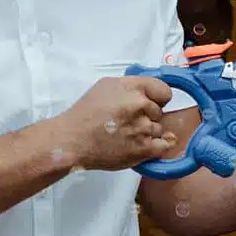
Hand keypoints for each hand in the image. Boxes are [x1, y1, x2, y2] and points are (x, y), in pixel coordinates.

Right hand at [54, 76, 175, 171]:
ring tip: (126, 135)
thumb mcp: (106, 86)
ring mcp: (143, 127)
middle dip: (148, 116)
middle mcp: (140, 105)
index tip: (150, 104)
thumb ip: (130, 86)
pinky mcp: (143, 148)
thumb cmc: (85, 114)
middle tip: (128, 122)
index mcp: (132, 87)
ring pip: (158, 130)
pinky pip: (164, 146)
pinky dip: (157, 147)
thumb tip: (147, 93)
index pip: (164, 91)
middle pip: (160, 112)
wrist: (72, 141)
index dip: (157, 99)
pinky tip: (144, 145)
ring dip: (147, 133)